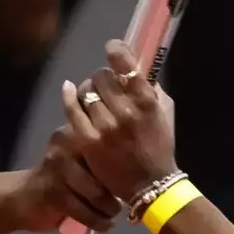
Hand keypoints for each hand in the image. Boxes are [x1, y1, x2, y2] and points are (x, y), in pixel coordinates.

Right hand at [8, 130, 123, 232]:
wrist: (20, 198)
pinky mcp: (52, 191)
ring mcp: (58, 166)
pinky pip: (84, 210)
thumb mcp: (80, 161)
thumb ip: (103, 156)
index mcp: (76, 132)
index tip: (133, 181)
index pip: (112, 145)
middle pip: (107, 170)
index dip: (127, 165)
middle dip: (119, 191)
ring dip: (109, 209)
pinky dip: (97, 221)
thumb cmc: (60, 181)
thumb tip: (140, 168)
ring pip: (97, 193)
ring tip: (112, 214)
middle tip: (122, 202)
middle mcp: (66, 144)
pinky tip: (104, 225)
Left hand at [60, 39, 177, 200]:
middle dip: (103, 77)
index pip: (127, 65)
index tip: (112, 48)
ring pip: (86, 91)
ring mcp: (105, 126)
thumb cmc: (159, 146)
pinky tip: (68, 89)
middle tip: (105, 85)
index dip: (116, 50)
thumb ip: (151, 90)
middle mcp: (126, 111)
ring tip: (93, 96)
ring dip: (88, 89)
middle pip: (102, 76)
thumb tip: (135, 69)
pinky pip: (72, 109)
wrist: (150, 184)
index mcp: (147, 102)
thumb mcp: (165, 113)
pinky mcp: (88, 139)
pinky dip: (69, 96)